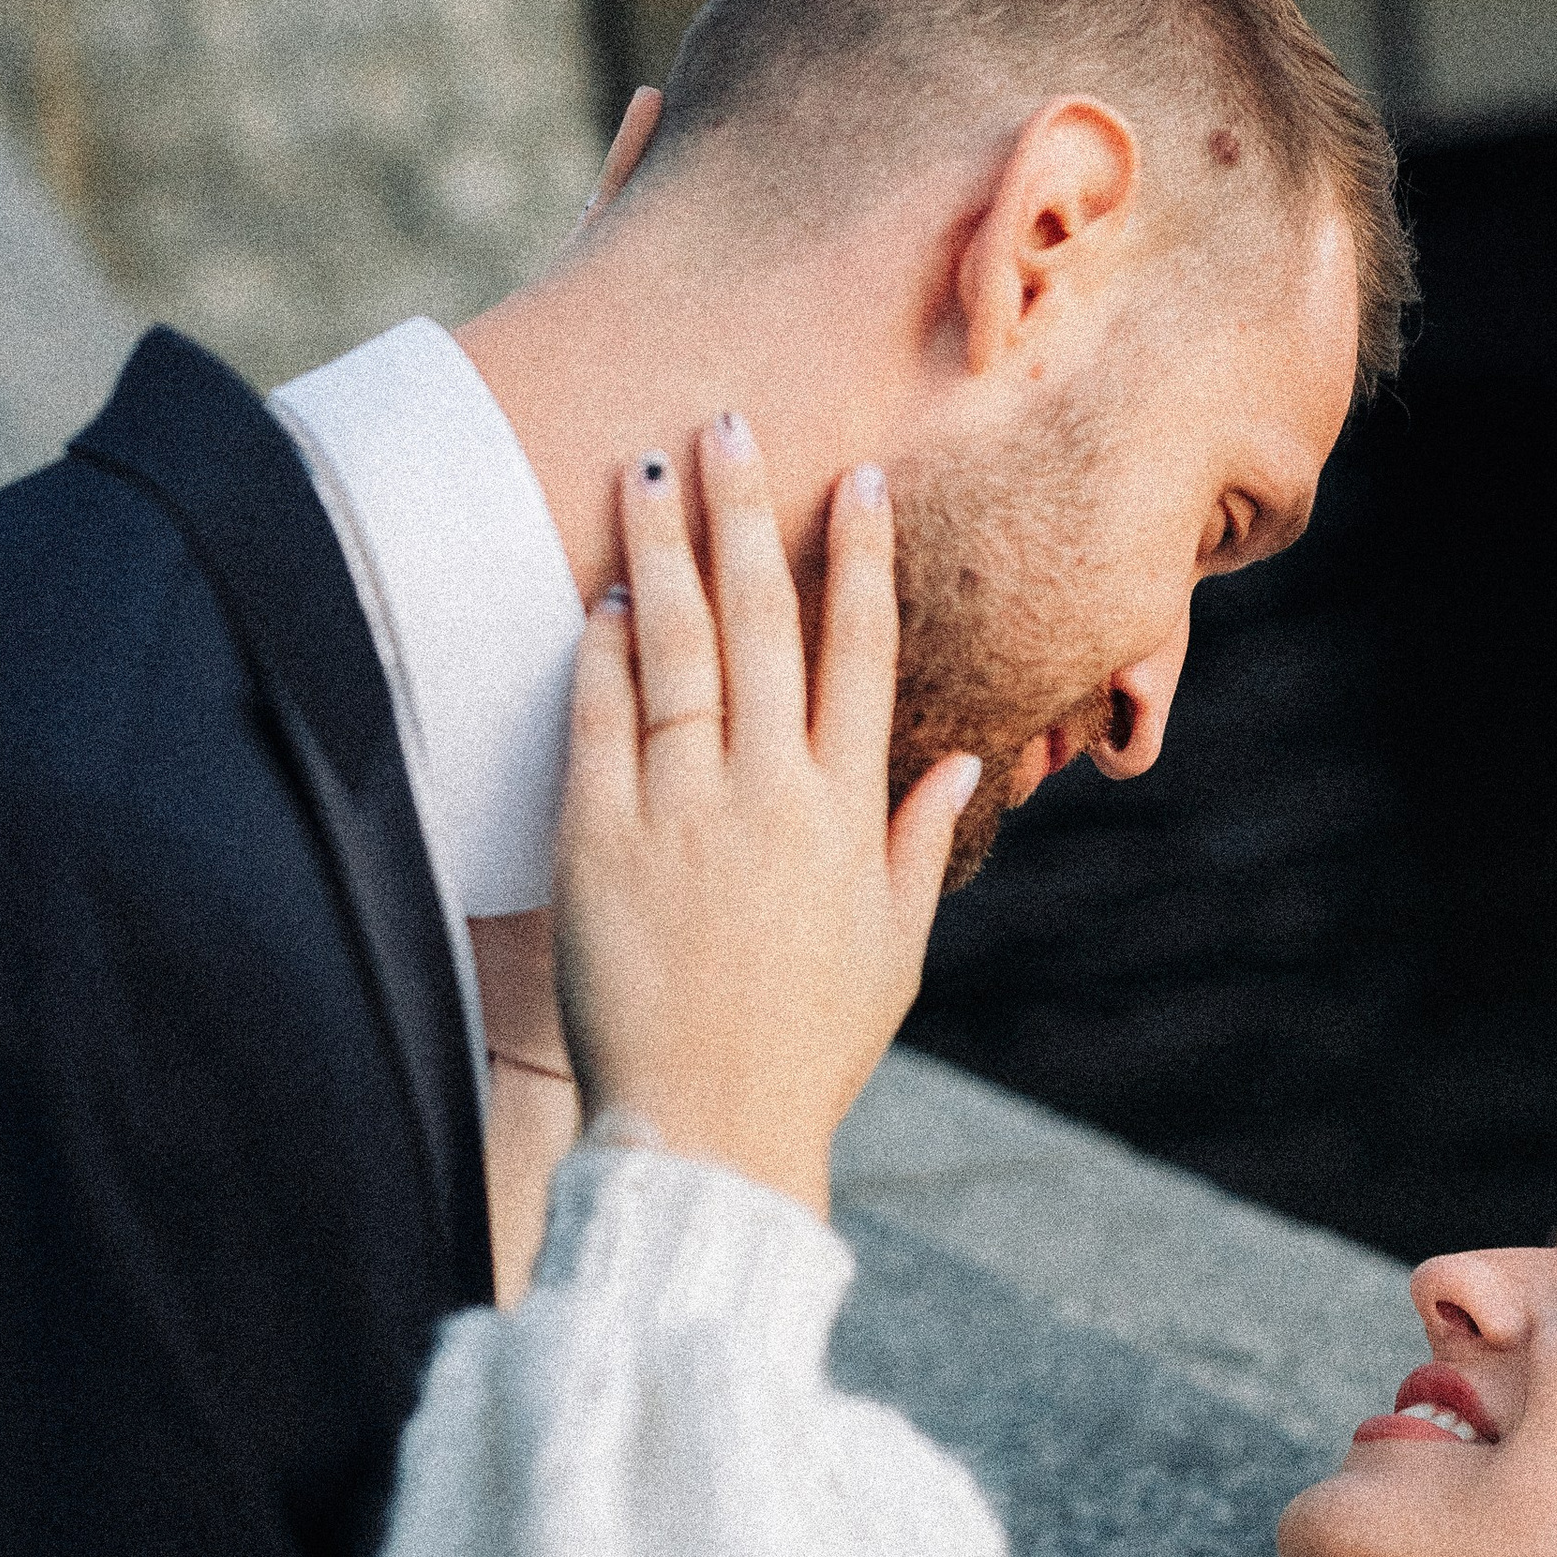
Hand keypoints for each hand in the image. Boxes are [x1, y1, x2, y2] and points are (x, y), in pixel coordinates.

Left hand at [553, 421, 981, 1213]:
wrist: (708, 1134)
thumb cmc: (807, 1049)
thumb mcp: (892, 949)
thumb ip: (917, 843)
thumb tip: (958, 761)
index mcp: (846, 811)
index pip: (858, 650)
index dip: (855, 557)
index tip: (852, 478)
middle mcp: (768, 792)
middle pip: (757, 620)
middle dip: (744, 511)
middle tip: (724, 422)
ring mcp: (680, 811)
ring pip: (672, 648)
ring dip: (662, 549)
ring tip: (649, 468)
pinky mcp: (599, 843)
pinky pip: (597, 722)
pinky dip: (598, 651)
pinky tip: (600, 593)